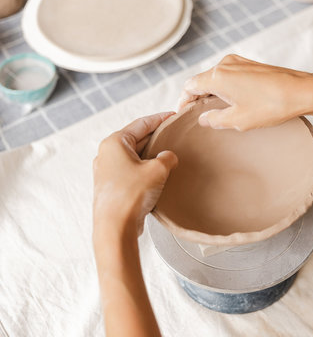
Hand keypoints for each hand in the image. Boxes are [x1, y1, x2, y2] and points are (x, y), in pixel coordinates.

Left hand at [92, 112, 177, 234]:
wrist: (115, 227)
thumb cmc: (131, 195)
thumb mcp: (158, 170)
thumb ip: (167, 157)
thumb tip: (168, 156)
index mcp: (114, 142)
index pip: (141, 123)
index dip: (160, 119)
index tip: (173, 116)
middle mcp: (106, 154)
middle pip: (136, 138)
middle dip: (155, 137)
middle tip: (173, 135)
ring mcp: (107, 171)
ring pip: (133, 156)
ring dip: (150, 155)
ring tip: (168, 155)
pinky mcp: (111, 186)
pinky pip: (131, 170)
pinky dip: (144, 168)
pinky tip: (157, 174)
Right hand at [179, 54, 312, 130]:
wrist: (302, 91)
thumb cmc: (271, 106)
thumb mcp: (238, 120)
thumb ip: (215, 119)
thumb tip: (203, 118)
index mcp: (217, 76)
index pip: (189, 86)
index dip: (183, 101)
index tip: (183, 115)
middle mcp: (225, 64)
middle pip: (201, 80)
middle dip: (197, 97)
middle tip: (198, 116)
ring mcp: (239, 62)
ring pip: (216, 77)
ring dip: (212, 92)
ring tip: (215, 111)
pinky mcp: (251, 65)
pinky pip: (230, 75)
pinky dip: (225, 87)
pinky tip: (233, 101)